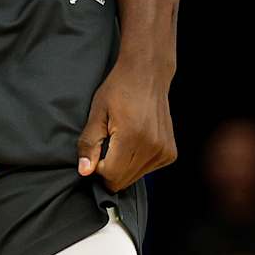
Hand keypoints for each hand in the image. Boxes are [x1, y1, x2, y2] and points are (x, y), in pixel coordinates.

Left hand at [76, 56, 175, 191]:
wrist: (148, 73)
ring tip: (122, 140)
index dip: (98, 167)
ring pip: (134, 178)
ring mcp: (164, 151)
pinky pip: (147, 170)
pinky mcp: (170, 153)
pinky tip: (135, 142)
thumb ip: (89, 144)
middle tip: (108, 143)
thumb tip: (84, 172)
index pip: (111, 176)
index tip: (97, 149)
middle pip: (123, 181)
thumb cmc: (120, 89)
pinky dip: (137, 163)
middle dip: (110, 169)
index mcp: (133, 137)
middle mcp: (152, 147)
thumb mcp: (97, 112)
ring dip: (123, 167)